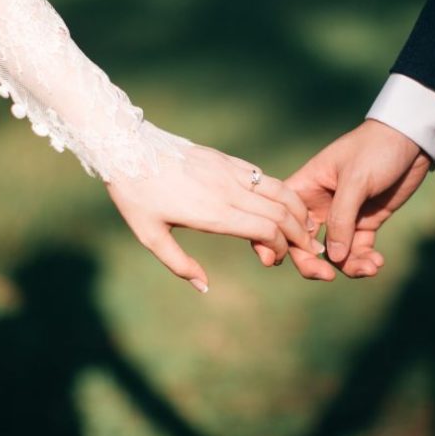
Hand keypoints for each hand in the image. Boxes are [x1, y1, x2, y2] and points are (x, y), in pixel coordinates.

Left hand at [106, 144, 325, 292]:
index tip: (273, 260)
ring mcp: (229, 171)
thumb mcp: (150, 236)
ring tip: (306, 226)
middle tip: (307, 249)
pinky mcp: (226, 159)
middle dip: (300, 234)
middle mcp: (228, 190)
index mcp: (213, 213)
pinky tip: (283, 204)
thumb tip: (204, 287)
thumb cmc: (136, 195)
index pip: (266, 230)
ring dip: (298, 210)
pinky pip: (262, 176)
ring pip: (279, 190)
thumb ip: (179, 264)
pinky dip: (281, 192)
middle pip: (281, 212)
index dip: (279, 247)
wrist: (127, 148)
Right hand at [282, 119, 430, 278]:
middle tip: (328, 276)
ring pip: (334, 253)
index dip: (278, 241)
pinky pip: (358, 250)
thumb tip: (333, 258)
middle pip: (304, 244)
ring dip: (348, 266)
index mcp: (305, 188)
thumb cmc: (376, 149)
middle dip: (313, 264)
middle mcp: (319, 205)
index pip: (282, 218)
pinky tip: (377, 263)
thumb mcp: (355, 180)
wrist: (412, 139)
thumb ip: (341, 219)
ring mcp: (343, 216)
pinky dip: (365, 260)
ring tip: (369, 267)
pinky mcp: (365, 222)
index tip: (282, 261)